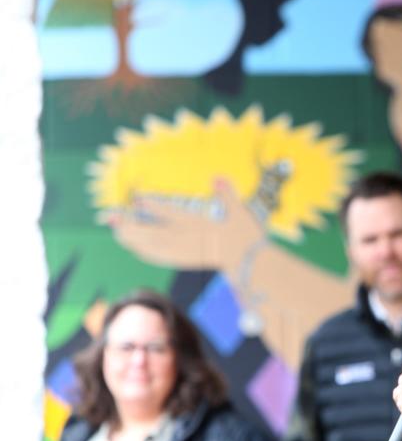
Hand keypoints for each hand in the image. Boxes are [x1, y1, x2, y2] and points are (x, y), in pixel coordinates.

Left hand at [99, 177, 264, 270]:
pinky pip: (160, 257)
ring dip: (132, 240)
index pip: (172, 214)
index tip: (137, 199)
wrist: (251, 263)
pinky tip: (134, 249)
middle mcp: (188, 240)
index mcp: (201, 225)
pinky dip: (145, 252)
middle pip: (153, 233)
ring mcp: (185, 252)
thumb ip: (227, 194)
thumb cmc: (248, 236)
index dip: (153, 206)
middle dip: (130, 226)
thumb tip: (218, 177)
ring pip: (153, 246)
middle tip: (110, 218)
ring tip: (116, 231)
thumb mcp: (241, 211)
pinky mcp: (185, 260)